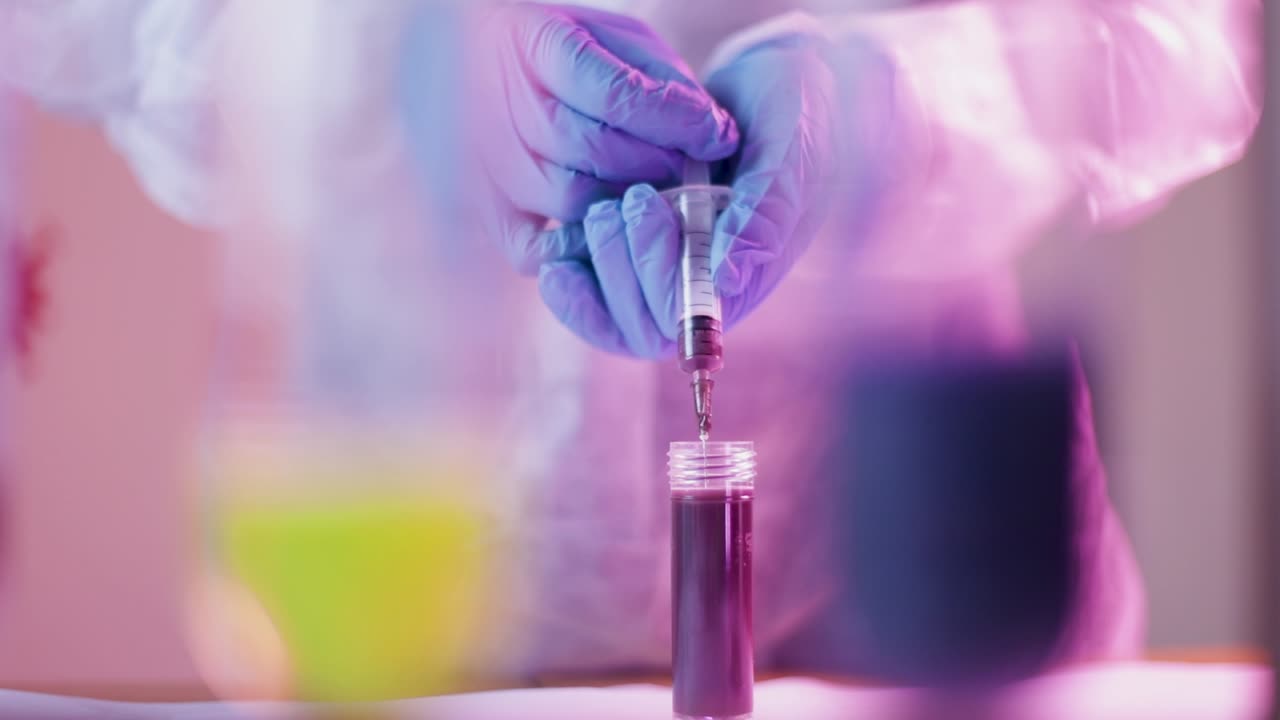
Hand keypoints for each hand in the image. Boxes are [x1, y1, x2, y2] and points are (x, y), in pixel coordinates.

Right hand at [401, 3, 738, 274]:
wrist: (479, 56)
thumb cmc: (564, 49)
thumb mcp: (616, 38)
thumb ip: (662, 80)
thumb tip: (713, 133)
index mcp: (537, 42)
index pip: (616, 95)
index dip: (676, 121)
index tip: (715, 134)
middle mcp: (500, 99)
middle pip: (592, 151)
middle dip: (657, 164)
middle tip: (688, 168)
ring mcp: (486, 158)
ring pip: (568, 199)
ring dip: (626, 202)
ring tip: (652, 191)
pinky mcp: (483, 205)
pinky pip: (528, 248)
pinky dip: (575, 247)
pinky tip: (604, 225)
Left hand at [537, 27, 846, 358]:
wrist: (768, 79)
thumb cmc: (793, 112)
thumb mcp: (787, 153)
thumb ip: (764, 213)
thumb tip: (727, 279)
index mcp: (746, 276)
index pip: (688, 321)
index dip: (657, 280)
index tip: (648, 205)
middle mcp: (703, 284)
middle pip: (644, 328)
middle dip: (623, 269)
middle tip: (632, 198)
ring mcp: (667, 268)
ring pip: (614, 313)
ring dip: (598, 264)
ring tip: (603, 209)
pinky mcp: (633, 249)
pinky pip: (594, 289)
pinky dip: (572, 271)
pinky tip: (557, 247)